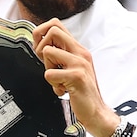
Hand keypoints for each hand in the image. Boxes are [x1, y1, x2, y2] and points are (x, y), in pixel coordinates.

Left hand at [32, 19, 119, 136]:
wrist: (96, 112)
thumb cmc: (82, 92)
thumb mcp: (73, 69)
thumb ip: (61, 56)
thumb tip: (40, 45)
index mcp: (79, 49)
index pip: (56, 24)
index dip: (42, 33)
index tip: (41, 49)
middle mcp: (81, 53)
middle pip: (52, 30)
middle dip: (42, 47)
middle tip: (48, 64)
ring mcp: (80, 63)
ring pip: (48, 52)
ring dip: (48, 69)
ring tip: (58, 80)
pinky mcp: (76, 76)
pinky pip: (49, 74)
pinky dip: (52, 85)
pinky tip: (62, 90)